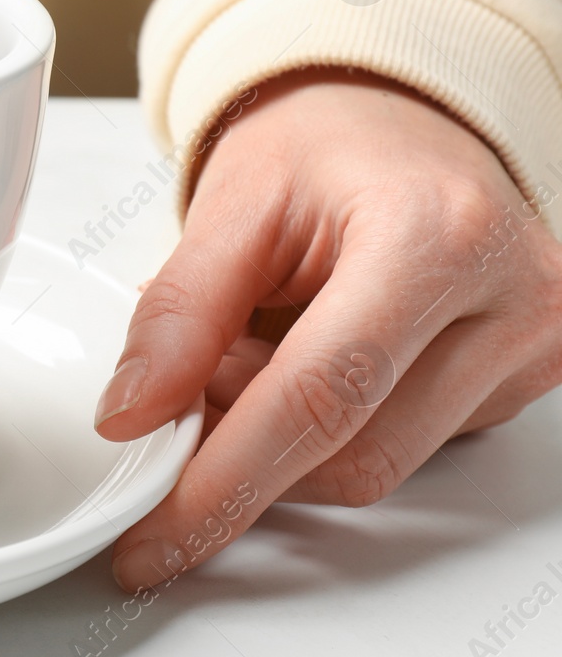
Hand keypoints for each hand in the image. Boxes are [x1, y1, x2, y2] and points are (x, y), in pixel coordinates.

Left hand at [96, 68, 561, 590]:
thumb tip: (134, 415)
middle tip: (172, 402)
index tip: (155, 536)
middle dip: (239, 451)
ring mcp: (528, 348)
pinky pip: (401, 446)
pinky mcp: (520, 384)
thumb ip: (180, 311)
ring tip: (241, 353)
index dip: (224, 482)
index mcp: (433, 237)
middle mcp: (506, 300)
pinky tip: (295, 361)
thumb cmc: (324, 142)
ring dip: (277, 438)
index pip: (319, 396)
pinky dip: (322, 428)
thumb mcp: (232, 200)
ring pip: (374, 465)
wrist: (399, 120)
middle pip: (350, 452)